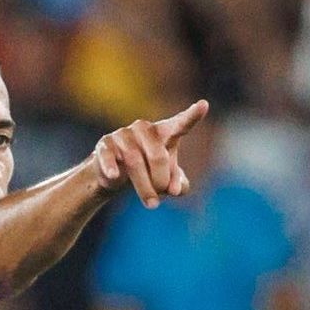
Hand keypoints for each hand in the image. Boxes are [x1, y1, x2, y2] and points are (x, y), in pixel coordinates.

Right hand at [92, 100, 208, 208]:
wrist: (114, 176)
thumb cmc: (148, 172)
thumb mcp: (168, 180)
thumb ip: (179, 184)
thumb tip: (175, 189)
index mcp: (164, 132)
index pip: (180, 124)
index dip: (192, 116)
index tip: (204, 105)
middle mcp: (144, 129)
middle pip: (158, 156)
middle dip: (161, 180)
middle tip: (162, 197)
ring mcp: (123, 135)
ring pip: (135, 162)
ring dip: (144, 187)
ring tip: (151, 204)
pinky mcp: (105, 144)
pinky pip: (109, 157)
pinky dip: (111, 167)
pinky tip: (114, 176)